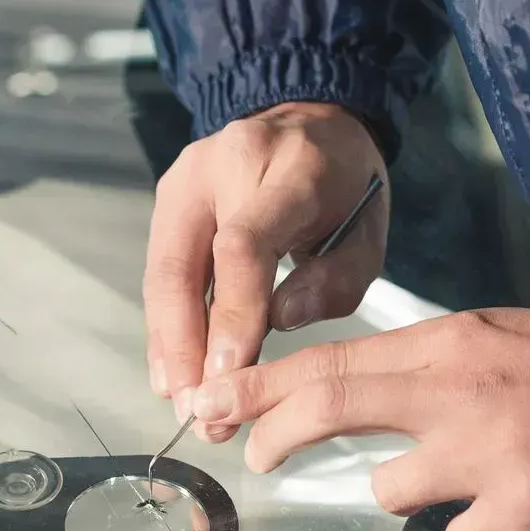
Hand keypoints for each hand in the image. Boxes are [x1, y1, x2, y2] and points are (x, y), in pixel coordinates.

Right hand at [144, 102, 387, 441]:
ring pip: (161, 273)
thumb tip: (281, 322)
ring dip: (169, 345)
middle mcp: (223, 165)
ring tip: (184, 405)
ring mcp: (185, 179)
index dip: (232, 314)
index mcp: (288, 168)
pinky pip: (159, 270)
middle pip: (183, 264)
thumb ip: (337, 278)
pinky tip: (171, 372)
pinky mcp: (167, 196)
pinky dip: (165, 325)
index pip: (244, 245)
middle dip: (186, 347)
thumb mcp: (369, 229)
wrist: (310, 117)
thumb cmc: (346, 185)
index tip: (228, 376)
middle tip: (200, 412)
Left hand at [185, 308, 529, 530]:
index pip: (329, 360)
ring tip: (469, 474)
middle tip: (252, 456)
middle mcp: (453, 392)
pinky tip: (516, 507)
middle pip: (329, 407)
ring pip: (391, 490)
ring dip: (411, 489)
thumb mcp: (500, 338)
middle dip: (275, 434)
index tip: (213, 401)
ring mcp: (483, 456)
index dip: (261, 387)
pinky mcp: (519, 513)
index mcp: (449, 341)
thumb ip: (432, 366)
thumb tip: (367, 396)